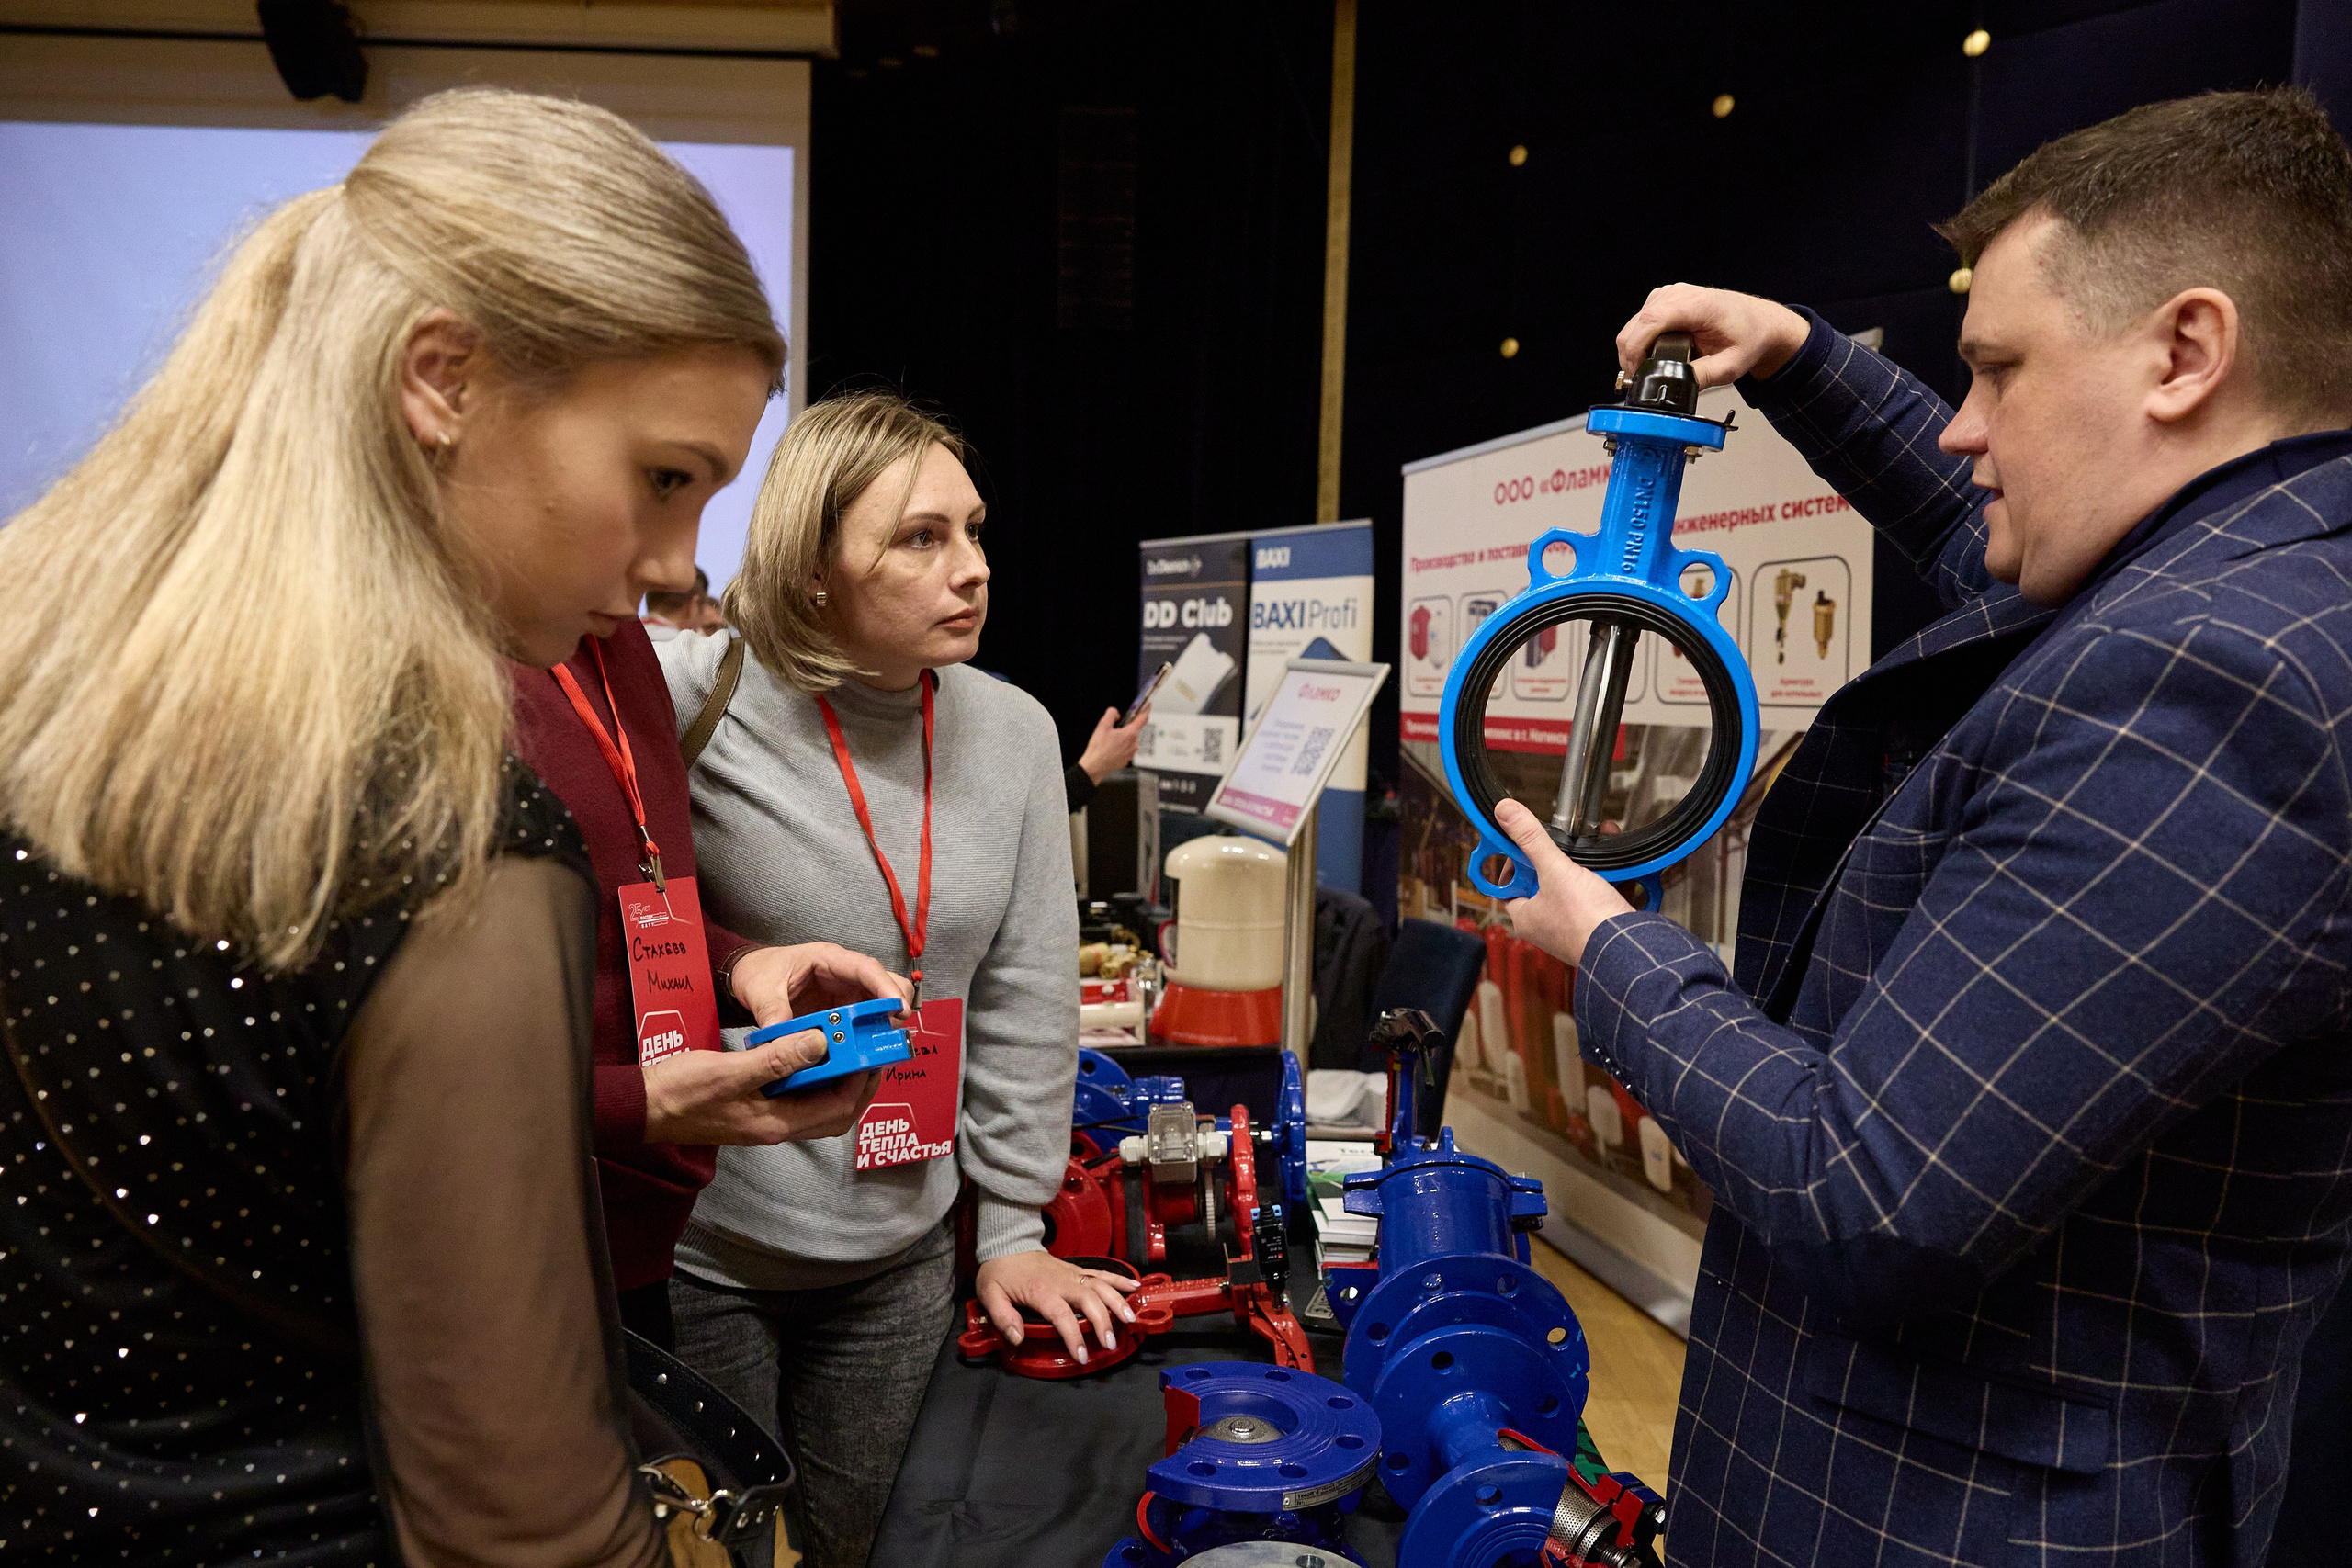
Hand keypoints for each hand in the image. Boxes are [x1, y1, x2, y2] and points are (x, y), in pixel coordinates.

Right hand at [642, 1023, 881, 1145]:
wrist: (641, 1107)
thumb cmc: (678, 1091)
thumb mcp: (729, 1070)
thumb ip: (776, 1059)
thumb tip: (821, 1043)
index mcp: (774, 1124)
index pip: (835, 1110)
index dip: (859, 1084)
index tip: (871, 1056)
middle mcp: (775, 1127)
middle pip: (833, 1115)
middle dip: (857, 1088)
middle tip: (869, 1056)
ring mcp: (764, 1120)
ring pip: (817, 1107)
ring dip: (836, 1083)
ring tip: (847, 1052)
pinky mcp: (754, 1109)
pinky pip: (796, 1099)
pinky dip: (811, 1080)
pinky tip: (810, 1056)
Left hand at [728, 941, 912, 1028]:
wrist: (749, 978)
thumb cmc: (758, 973)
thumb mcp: (760, 990)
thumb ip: (772, 1013)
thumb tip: (782, 1037)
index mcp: (827, 959)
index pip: (866, 968)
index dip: (885, 986)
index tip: (897, 1007)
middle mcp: (844, 974)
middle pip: (885, 982)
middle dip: (894, 1005)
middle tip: (891, 1032)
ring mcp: (846, 993)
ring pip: (881, 1003)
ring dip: (885, 1023)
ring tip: (881, 1045)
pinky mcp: (844, 1010)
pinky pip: (866, 1021)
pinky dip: (871, 1034)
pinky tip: (867, 1051)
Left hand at [974, 1249, 1140, 1364]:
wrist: (1007, 1243)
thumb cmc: (999, 1272)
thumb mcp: (989, 1294)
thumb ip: (1002, 1317)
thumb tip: (1018, 1339)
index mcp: (1041, 1291)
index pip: (1062, 1315)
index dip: (1074, 1336)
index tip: (1082, 1355)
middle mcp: (1061, 1281)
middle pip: (1089, 1299)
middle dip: (1103, 1322)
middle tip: (1110, 1343)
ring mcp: (1072, 1273)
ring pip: (1100, 1285)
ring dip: (1117, 1301)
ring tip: (1130, 1319)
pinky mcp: (1076, 1269)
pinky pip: (1101, 1272)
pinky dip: (1119, 1279)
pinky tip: (1134, 1287)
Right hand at [1077, 704, 1148, 785]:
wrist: (1095, 766)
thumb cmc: (1099, 749)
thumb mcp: (1102, 725)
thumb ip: (1111, 714)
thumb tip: (1116, 713)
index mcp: (1130, 734)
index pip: (1143, 718)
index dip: (1146, 709)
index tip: (1147, 705)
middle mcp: (1134, 744)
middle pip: (1134, 730)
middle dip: (1126, 726)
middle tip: (1115, 726)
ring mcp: (1131, 753)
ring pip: (1130, 740)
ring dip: (1123, 737)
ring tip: (1110, 740)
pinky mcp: (1127, 759)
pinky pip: (1127, 748)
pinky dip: (1121, 745)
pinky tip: (1111, 747)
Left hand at [1493, 799, 1634, 967]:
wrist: (1628, 947)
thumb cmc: (1586, 921)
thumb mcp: (1554, 870)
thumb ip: (1531, 840)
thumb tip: (1505, 813)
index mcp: (1526, 917)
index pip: (1510, 884)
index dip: (1516, 861)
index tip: (1525, 844)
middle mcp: (1547, 925)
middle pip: (1545, 882)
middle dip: (1560, 858)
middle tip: (1566, 845)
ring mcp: (1574, 925)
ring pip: (1576, 886)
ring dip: (1587, 865)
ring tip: (1595, 847)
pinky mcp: (1599, 924)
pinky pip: (1600, 896)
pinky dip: (1610, 879)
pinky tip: (1618, 867)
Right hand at [1616, 284, 1810, 388]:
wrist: (1759, 323)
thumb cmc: (1748, 337)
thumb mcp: (1730, 366)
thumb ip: (1702, 377)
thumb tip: (1674, 386)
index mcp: (1697, 305)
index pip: (1651, 321)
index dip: (1636, 349)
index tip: (1638, 372)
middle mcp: (1679, 294)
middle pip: (1636, 324)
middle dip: (1632, 355)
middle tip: (1642, 379)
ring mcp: (1669, 294)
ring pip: (1634, 324)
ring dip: (1635, 349)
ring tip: (1651, 368)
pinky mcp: (1664, 300)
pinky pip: (1639, 321)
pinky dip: (1640, 341)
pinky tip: (1654, 354)